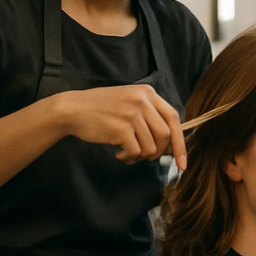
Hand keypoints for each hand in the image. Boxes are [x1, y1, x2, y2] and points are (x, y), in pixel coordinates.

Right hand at [56, 85, 186, 169]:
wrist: (72, 109)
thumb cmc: (102, 109)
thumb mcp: (130, 101)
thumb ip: (150, 115)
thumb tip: (170, 144)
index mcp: (148, 93)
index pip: (174, 118)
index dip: (180, 142)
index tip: (183, 162)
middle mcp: (142, 101)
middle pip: (165, 135)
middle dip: (159, 152)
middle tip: (145, 156)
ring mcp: (132, 114)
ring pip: (151, 147)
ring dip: (141, 156)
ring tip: (127, 152)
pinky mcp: (120, 128)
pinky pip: (136, 152)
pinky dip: (129, 158)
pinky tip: (119, 153)